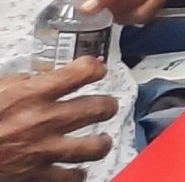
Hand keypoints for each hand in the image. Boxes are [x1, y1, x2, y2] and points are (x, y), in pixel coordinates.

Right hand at [0, 61, 117, 181]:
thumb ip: (21, 83)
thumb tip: (43, 77)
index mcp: (31, 94)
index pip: (82, 73)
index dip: (94, 68)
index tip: (96, 69)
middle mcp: (44, 121)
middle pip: (98, 108)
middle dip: (107, 105)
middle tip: (106, 105)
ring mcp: (42, 151)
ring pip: (94, 147)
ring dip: (101, 142)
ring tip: (101, 139)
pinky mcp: (35, 176)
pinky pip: (70, 177)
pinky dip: (77, 174)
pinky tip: (78, 170)